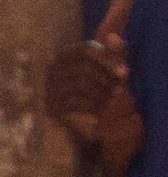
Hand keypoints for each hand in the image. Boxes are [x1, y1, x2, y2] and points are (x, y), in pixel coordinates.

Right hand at [44, 43, 143, 168]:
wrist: (104, 139)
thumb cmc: (111, 102)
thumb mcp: (118, 77)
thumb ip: (118, 56)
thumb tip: (114, 36)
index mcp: (69, 56)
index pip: (86, 50)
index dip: (108, 59)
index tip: (126, 73)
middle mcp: (54, 69)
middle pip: (84, 66)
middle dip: (107, 79)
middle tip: (120, 92)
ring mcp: (49, 89)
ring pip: (80, 83)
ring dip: (102, 94)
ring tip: (111, 103)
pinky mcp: (51, 107)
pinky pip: (75, 101)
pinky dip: (93, 107)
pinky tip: (101, 114)